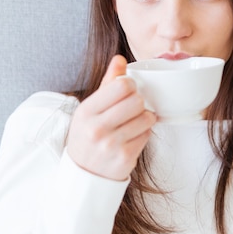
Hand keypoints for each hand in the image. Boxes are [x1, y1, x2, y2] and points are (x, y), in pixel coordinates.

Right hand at [66, 55, 156, 180]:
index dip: (130, 85)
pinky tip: (132, 136)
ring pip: (146, 117)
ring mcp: (111, 145)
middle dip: (139, 102)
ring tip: (133, 122)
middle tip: (132, 108)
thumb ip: (108, 82)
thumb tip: (120, 59)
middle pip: (137, 100)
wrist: (84, 174)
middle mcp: (97, 128)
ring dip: (144, 118)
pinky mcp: (125, 158)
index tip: (128, 91)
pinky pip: (148, 135)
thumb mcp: (91, 108)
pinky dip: (144, 133)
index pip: (121, 85)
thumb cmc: (89, 135)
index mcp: (86, 111)